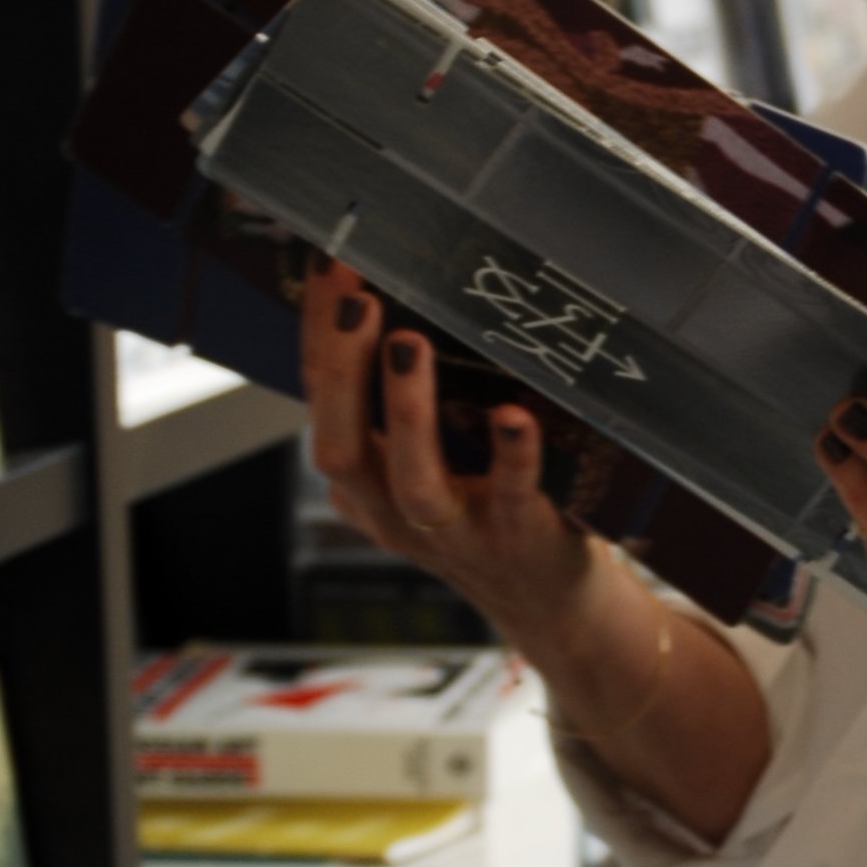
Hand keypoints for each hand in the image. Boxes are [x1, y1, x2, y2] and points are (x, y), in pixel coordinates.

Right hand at [300, 259, 597, 660]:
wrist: (547, 600)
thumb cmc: (486, 511)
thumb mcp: (424, 462)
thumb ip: (399, 406)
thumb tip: (392, 298)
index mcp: (366, 484)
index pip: (321, 403)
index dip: (319, 336)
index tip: (330, 265)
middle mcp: (397, 511)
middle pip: (342, 448)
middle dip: (342, 370)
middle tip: (356, 299)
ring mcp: (457, 532)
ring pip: (414, 480)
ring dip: (407, 410)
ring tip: (408, 343)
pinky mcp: (517, 539)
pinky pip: (511, 497)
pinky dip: (512, 456)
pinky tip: (514, 416)